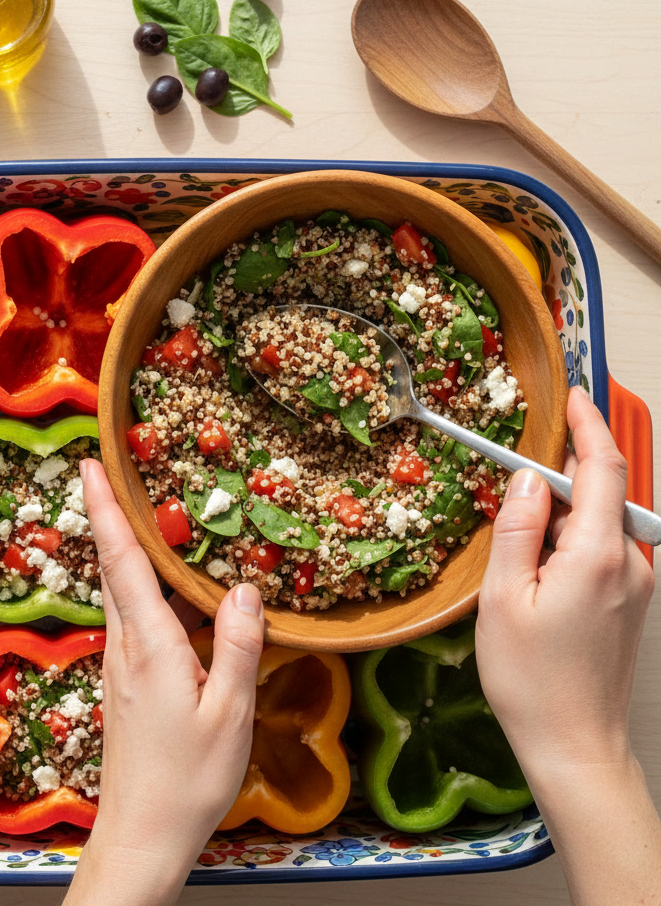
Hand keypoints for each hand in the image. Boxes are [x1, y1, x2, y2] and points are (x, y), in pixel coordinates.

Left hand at [65, 459, 263, 905]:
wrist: (141, 834)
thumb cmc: (186, 781)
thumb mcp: (229, 714)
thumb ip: (239, 647)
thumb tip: (248, 589)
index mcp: (149, 645)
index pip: (121, 561)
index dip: (106, 509)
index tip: (88, 465)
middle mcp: (125, 645)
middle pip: (113, 566)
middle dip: (111, 515)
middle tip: (118, 471)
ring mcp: (120, 663)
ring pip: (122, 592)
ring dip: (130, 551)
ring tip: (154, 518)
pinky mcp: (126, 681)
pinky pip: (134, 618)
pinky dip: (146, 589)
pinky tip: (177, 594)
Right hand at [476, 386, 658, 905]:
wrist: (574, 744)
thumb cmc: (530, 678)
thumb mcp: (503, 597)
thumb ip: (516, 528)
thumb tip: (523, 478)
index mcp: (597, 556)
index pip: (601, 469)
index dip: (587, 426)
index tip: (572, 397)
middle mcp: (630, 563)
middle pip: (603, 492)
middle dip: (566, 468)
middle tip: (518, 465)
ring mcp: (637, 584)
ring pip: (602, 521)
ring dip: (566, 507)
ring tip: (520, 527)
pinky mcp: (633, 602)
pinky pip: (605, 549)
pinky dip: (574, 536)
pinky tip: (540, 561)